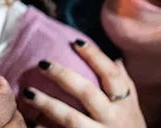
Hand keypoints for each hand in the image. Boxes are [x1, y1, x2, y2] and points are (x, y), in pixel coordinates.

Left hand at [21, 40, 144, 127]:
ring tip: (28, 93)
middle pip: (87, 93)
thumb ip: (123, 84)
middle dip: (64, 76)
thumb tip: (115, 59)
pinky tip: (32, 123)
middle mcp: (112, 117)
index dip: (95, 56)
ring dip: (48, 104)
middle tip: (42, 63)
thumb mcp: (131, 107)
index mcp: (124, 103)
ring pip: (71, 118)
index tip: (75, 41)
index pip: (111, 74)